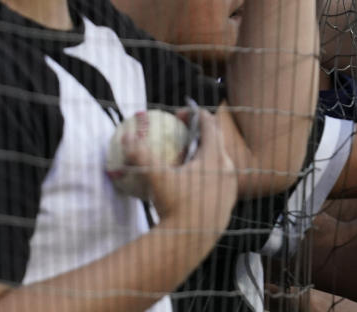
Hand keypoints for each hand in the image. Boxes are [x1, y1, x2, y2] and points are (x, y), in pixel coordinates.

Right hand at [122, 109, 236, 236]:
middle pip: (216, 140)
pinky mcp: (228, 200)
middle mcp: (228, 168)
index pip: (209, 123)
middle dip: (198, 133)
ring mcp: (230, 185)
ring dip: (202, 155)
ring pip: (219, 160)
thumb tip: (126, 138)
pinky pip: (219, 178)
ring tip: (182, 159)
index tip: (177, 116)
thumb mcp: (156, 178)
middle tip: (179, 135)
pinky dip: (205, 174)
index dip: (193, 114)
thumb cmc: (174, 207)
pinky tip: (187, 183)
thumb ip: (141, 156)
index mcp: (215, 157)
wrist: (190, 242)